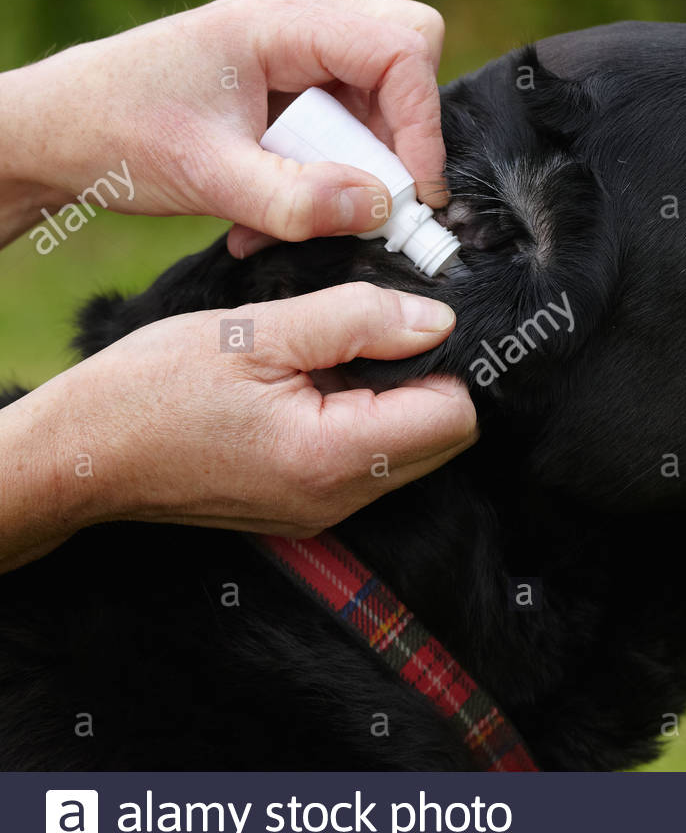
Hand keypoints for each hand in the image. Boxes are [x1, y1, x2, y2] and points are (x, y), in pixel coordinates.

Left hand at [0, 0, 446, 255]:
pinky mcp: (290, 92)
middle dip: (401, 135)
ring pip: (380, 101)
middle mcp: (298, 30)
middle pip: (405, 57)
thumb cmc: (116, 134)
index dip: (421, 122)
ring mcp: (296, 59)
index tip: (411, 193)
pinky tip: (281, 208)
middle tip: (371, 193)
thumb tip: (381, 208)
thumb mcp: (208, 177)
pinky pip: (345, 128)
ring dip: (360, 167)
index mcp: (281, 25)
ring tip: (302, 212)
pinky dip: (330, 176)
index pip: (400, 47)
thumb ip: (296, 199)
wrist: (56, 134)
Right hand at [0, 283, 475, 572]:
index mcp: (334, 457)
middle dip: (425, 381)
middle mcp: (340, 499)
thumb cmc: (152, 389)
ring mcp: (324, 511)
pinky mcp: (306, 509)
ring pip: (411, 452)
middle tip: (364, 339)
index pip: (456, 416)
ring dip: (393, 401)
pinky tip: (312, 390)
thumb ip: (357, 321)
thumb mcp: (257, 332)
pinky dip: (362, 423)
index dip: (442, 361)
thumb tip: (438, 321)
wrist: (81, 455)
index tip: (399, 326)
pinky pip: (370, 465)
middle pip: (444, 440)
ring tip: (330, 362)